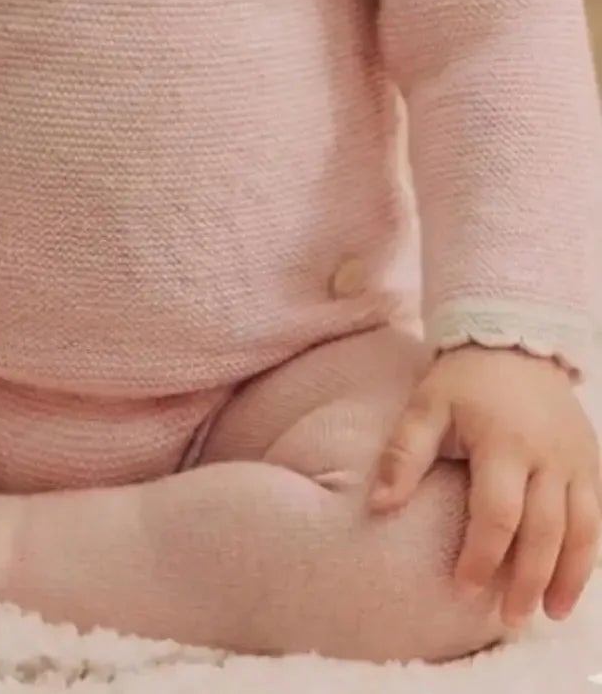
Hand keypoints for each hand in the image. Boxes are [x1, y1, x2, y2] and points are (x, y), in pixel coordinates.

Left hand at [370, 346, 601, 627]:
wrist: (514, 340)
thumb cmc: (463, 380)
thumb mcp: (426, 406)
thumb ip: (403, 454)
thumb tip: (378, 505)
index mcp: (504, 442)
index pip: (497, 514)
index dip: (481, 557)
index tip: (463, 590)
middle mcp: (548, 456)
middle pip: (544, 531)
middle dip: (527, 579)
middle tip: (509, 618)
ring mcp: (576, 460)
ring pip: (582, 530)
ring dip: (568, 576)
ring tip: (549, 612)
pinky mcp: (592, 462)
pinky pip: (598, 516)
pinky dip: (589, 553)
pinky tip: (573, 582)